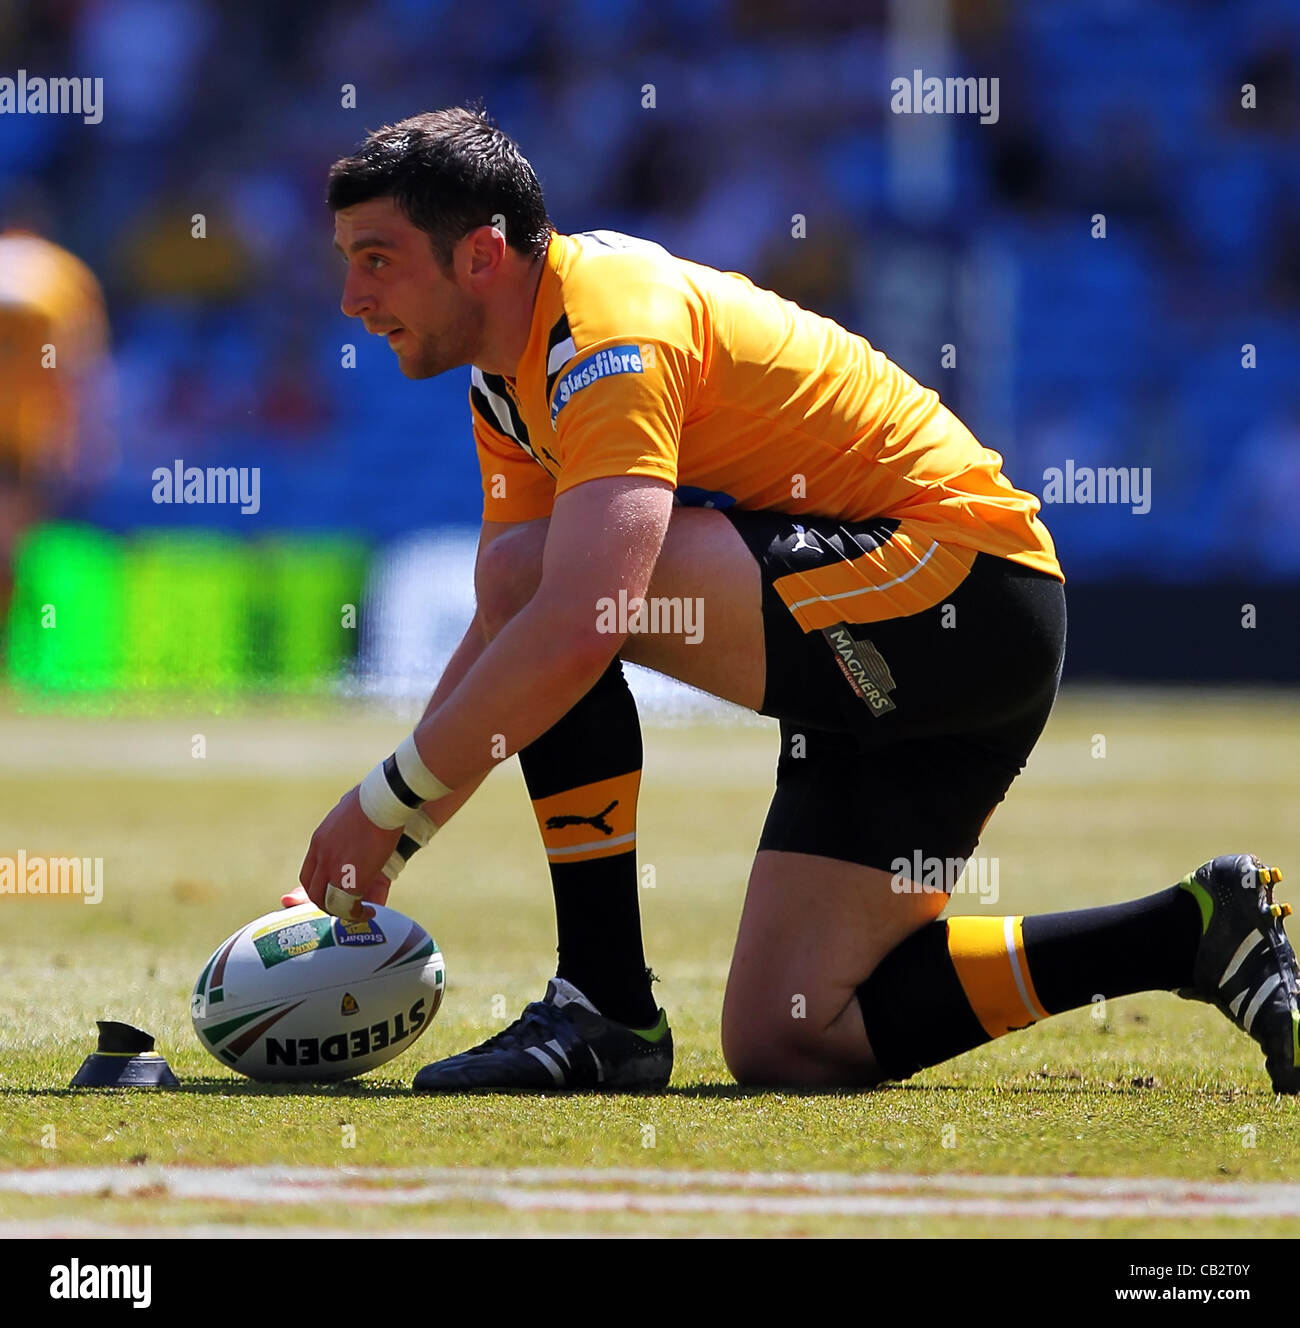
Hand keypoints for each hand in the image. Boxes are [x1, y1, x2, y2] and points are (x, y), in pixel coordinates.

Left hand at [298, 786, 401, 916]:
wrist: (383, 800)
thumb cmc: (373, 800)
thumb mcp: (348, 810)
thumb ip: (345, 819)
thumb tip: (349, 805)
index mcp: (319, 842)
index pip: (308, 875)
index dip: (315, 890)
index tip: (326, 896)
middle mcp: (322, 857)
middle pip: (313, 893)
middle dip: (327, 905)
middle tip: (343, 909)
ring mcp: (334, 868)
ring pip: (327, 903)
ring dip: (342, 912)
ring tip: (357, 912)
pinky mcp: (351, 878)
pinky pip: (347, 906)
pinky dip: (358, 913)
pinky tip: (369, 912)